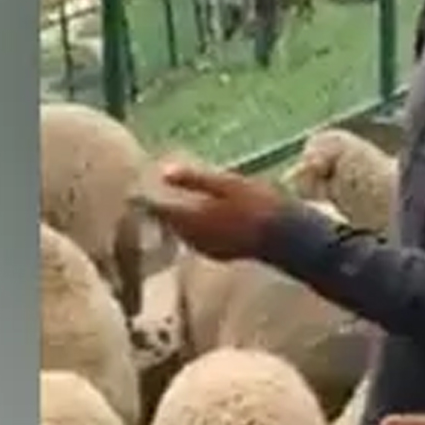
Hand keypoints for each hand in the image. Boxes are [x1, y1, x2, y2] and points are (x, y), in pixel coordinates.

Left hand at [141, 158, 287, 260]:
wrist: (288, 237)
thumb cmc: (260, 205)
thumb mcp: (227, 184)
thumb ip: (195, 179)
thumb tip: (164, 171)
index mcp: (191, 219)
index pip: (156, 208)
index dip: (145, 197)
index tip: (136, 187)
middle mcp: (193, 238)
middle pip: (167, 221)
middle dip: (161, 207)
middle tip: (153, 190)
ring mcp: (206, 249)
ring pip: (181, 231)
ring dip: (177, 218)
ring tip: (176, 200)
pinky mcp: (218, 253)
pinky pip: (195, 238)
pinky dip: (192, 226)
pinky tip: (201, 216)